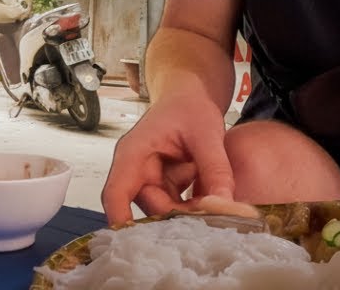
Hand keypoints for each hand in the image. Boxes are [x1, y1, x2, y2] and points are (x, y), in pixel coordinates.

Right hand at [100, 90, 234, 223]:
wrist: (192, 96)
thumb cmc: (190, 106)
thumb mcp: (206, 131)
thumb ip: (214, 166)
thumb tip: (223, 204)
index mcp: (133, 154)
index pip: (116, 193)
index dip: (121, 220)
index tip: (136, 244)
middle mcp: (137, 171)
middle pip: (150, 207)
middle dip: (179, 215)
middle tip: (213, 216)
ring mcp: (152, 181)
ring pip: (168, 209)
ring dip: (192, 211)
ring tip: (220, 207)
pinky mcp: (168, 187)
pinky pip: (180, 205)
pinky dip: (197, 205)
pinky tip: (218, 201)